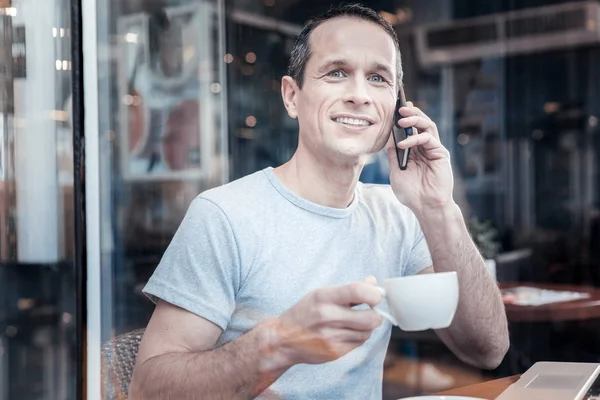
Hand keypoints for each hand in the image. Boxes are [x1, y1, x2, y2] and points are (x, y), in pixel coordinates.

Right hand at [265, 276, 382, 367]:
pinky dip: (357, 337)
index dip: (374, 294)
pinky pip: (358, 343)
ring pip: (367, 332)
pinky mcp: (334, 352)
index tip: (376, 297)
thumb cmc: (306, 312)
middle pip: (370, 318)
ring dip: (366, 327)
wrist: (283, 339)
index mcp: (323, 296)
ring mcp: (331, 337)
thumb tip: (373, 282)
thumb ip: (349, 289)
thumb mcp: (322, 294)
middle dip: (376, 315)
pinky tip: (345, 332)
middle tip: (371, 312)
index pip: (357, 291)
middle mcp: (327, 316)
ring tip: (354, 322)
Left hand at [387, 101, 453, 213]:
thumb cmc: (411, 193)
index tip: (394, 109)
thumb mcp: (396, 172)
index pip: (409, 130)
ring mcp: (433, 150)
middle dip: (410, 114)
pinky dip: (415, 138)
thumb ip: (393, 156)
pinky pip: (428, 139)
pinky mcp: (440, 154)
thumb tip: (387, 140)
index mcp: (414, 151)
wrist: (425, 207)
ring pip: (427, 126)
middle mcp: (424, 148)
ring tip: (401, 120)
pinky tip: (403, 144)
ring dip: (414, 120)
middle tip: (399, 108)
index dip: (403, 118)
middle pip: (420, 124)